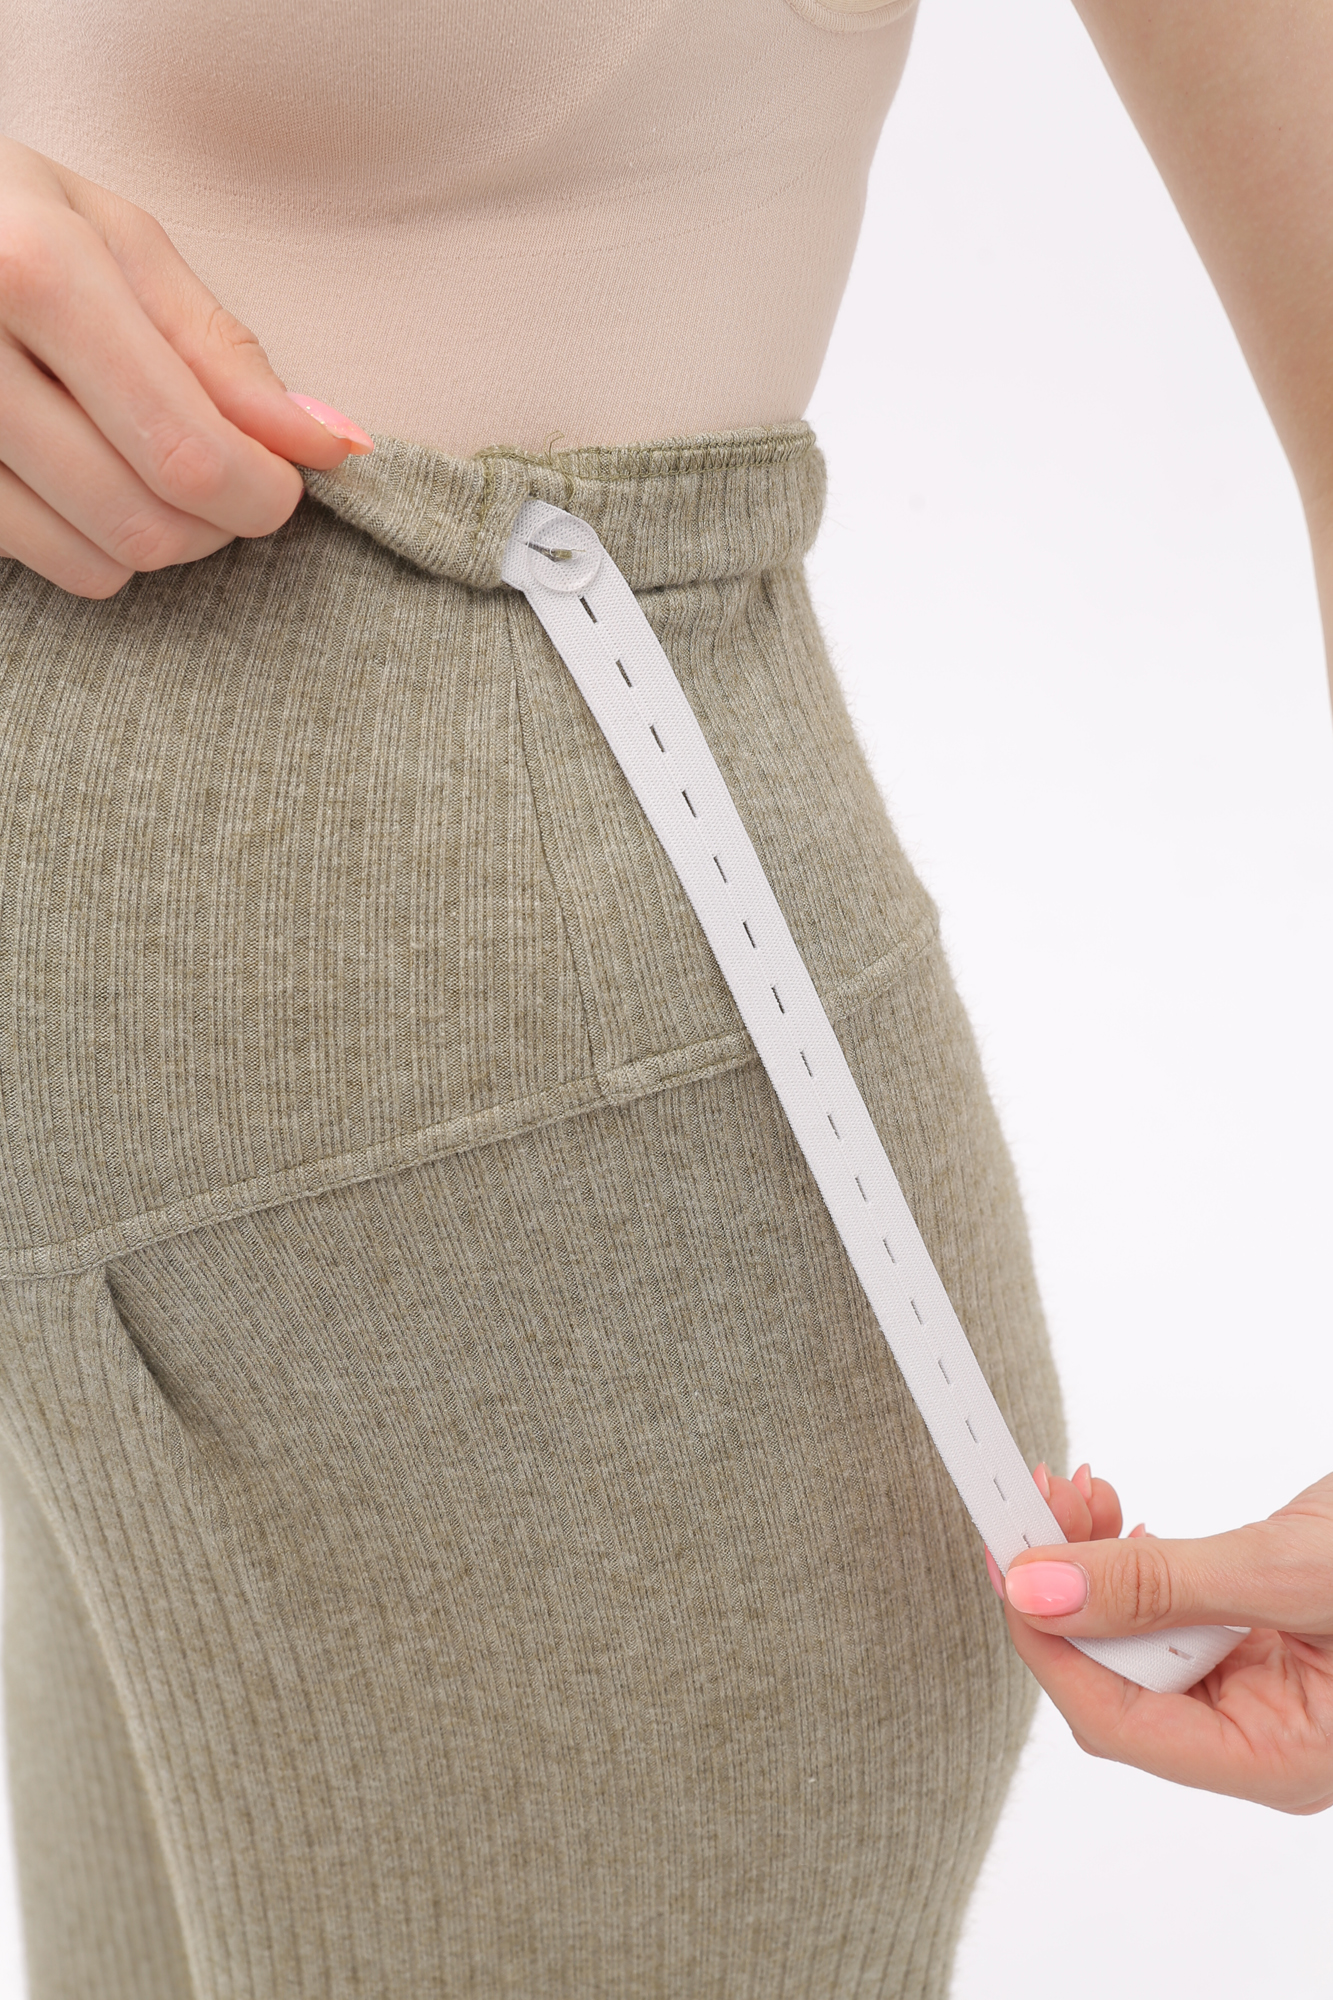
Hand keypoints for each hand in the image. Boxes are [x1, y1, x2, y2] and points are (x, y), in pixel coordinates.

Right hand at [0, 137, 372, 597]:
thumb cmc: (5, 216)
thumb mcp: (113, 239)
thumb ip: (219, 348)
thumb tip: (327, 442)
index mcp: (33, 270)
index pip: (187, 452)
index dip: (261, 491)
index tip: (283, 477)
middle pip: (147, 524)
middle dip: (218, 522)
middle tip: (227, 473)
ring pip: (99, 563)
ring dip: (159, 538)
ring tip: (150, 465)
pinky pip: (49, 566)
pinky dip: (92, 544)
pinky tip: (85, 477)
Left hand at [987, 1464, 1332, 1813]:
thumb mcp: (1289, 1571)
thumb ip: (1161, 1583)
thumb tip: (1038, 1586)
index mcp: (1277, 1758)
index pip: (1116, 1720)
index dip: (1048, 1639)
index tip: (1006, 1558)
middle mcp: (1261, 1734)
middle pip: (1117, 1676)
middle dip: (1070, 1585)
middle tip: (1042, 1494)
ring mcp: (1260, 1685)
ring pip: (1134, 1637)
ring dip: (1096, 1561)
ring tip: (1079, 1488)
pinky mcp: (1257, 1634)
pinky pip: (1168, 1608)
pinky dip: (1134, 1557)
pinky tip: (1115, 1514)